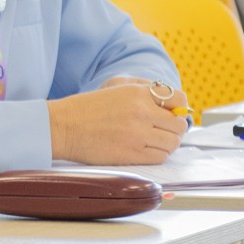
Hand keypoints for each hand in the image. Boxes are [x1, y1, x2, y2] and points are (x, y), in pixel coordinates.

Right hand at [48, 79, 187, 164]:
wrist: (64, 126)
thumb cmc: (89, 107)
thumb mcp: (116, 86)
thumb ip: (145, 89)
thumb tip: (173, 104)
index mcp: (138, 93)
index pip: (179, 100)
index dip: (179, 110)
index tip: (171, 115)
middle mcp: (141, 112)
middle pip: (179, 126)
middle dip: (173, 130)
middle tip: (162, 131)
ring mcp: (137, 134)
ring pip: (172, 143)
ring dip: (166, 144)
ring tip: (152, 141)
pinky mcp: (131, 154)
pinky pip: (160, 157)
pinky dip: (157, 155)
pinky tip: (144, 149)